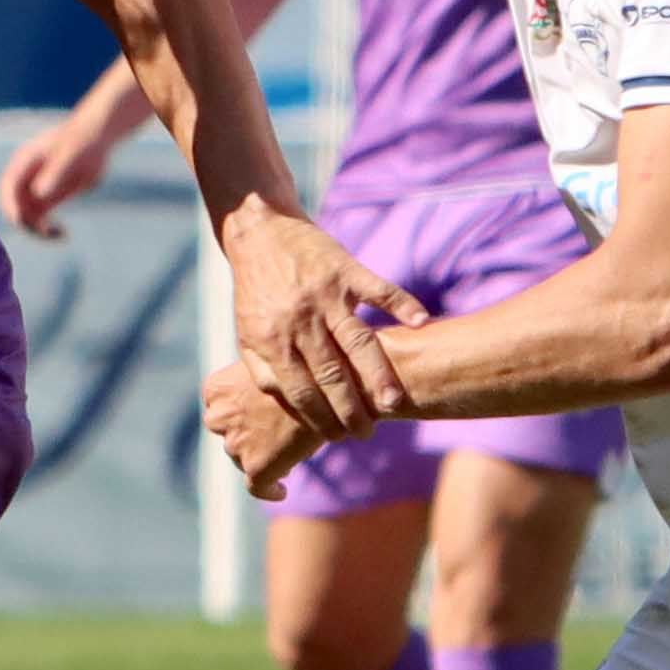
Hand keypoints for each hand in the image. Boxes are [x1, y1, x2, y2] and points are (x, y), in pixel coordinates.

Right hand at [0, 119, 118, 239]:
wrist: (97, 140)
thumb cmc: (82, 141)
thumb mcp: (69, 156)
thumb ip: (54, 173)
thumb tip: (38, 193)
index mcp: (24, 162)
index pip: (8, 186)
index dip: (10, 204)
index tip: (19, 219)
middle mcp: (25, 178)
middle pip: (14, 206)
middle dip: (25, 221)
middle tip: (44, 233)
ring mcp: (35, 190)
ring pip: (26, 217)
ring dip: (37, 230)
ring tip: (59, 235)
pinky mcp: (48, 200)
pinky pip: (40, 221)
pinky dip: (48, 231)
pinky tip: (64, 234)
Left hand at [202, 358, 322, 500]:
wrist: (330, 390)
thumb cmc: (306, 370)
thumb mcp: (271, 364)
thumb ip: (257, 380)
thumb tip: (263, 398)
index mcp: (217, 387)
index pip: (220, 405)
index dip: (239, 412)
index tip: (256, 416)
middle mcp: (219, 416)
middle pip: (229, 433)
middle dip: (246, 435)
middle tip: (272, 434)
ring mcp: (236, 444)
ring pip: (242, 459)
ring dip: (260, 457)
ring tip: (285, 453)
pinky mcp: (256, 468)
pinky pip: (258, 488)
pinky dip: (269, 490)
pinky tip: (281, 492)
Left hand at [219, 196, 425, 439]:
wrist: (258, 231)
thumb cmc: (256, 291)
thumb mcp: (247, 334)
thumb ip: (264, 372)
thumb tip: (291, 404)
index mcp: (274, 340)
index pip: (301, 392)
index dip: (320, 419)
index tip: (337, 437)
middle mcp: (302, 320)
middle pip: (333, 374)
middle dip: (352, 409)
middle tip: (368, 432)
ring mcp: (327, 295)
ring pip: (358, 341)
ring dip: (378, 373)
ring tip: (394, 402)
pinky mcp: (346, 270)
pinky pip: (379, 290)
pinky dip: (402, 304)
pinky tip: (421, 323)